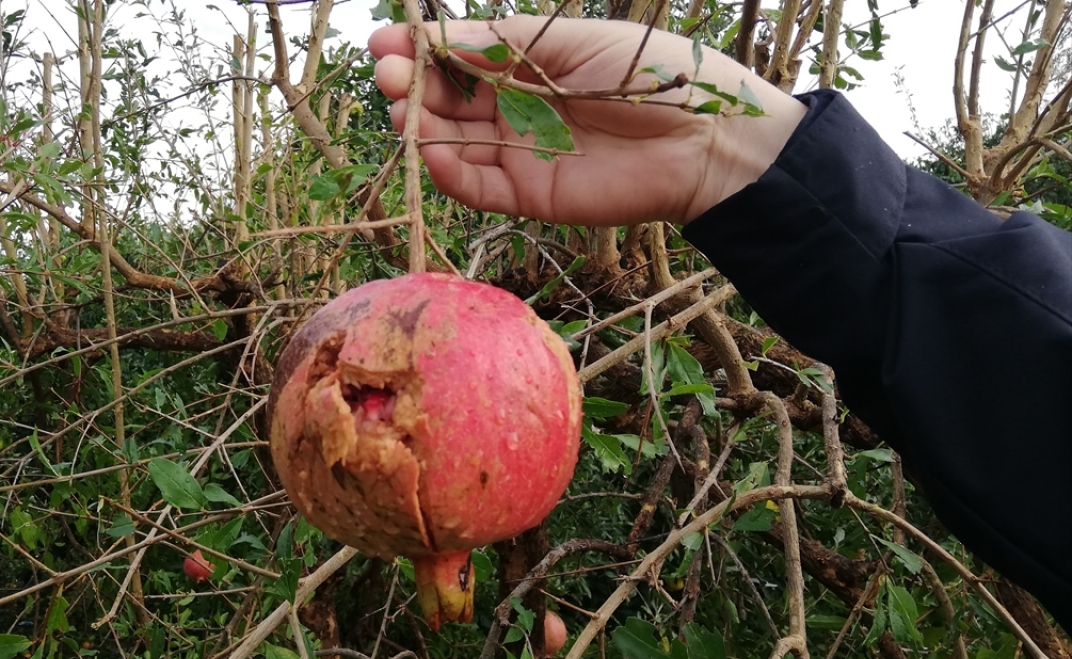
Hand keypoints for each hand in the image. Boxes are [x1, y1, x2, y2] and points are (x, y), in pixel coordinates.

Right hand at [369, 16, 806, 224]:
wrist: (702, 136)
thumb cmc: (644, 72)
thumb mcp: (565, 43)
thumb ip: (497, 45)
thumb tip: (432, 37)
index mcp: (522, 66)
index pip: (456, 59)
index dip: (418, 51)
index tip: (383, 41)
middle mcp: (512, 109)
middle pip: (444, 101)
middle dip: (411, 86)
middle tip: (388, 75)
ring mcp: (516, 153)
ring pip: (450, 142)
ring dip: (419, 127)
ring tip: (399, 107)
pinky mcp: (526, 195)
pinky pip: (474, 186)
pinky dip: (445, 171)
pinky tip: (430, 149)